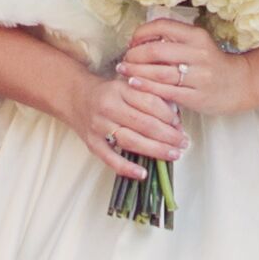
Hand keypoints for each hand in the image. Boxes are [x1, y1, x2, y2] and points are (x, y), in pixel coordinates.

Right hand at [72, 39, 189, 179]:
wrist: (75, 97)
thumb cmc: (108, 93)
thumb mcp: (127, 86)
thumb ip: (149, 96)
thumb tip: (175, 115)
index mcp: (120, 89)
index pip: (150, 103)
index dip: (169, 116)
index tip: (180, 125)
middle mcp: (108, 107)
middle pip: (144, 124)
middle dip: (168, 136)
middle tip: (183, 143)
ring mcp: (99, 126)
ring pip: (131, 141)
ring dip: (156, 150)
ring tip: (173, 155)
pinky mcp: (91, 143)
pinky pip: (110, 158)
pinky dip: (126, 168)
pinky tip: (143, 174)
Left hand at [113, 14, 256, 125]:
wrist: (240, 84)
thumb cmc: (212, 64)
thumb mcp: (198, 44)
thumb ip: (174, 40)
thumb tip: (139, 40)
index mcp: (198, 36)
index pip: (162, 26)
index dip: (141, 33)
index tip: (132, 42)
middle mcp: (199, 54)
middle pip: (156, 51)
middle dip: (134, 55)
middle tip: (124, 59)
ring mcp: (199, 76)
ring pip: (159, 72)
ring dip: (136, 71)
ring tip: (124, 71)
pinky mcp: (196, 96)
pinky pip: (166, 91)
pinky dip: (146, 87)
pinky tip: (134, 84)